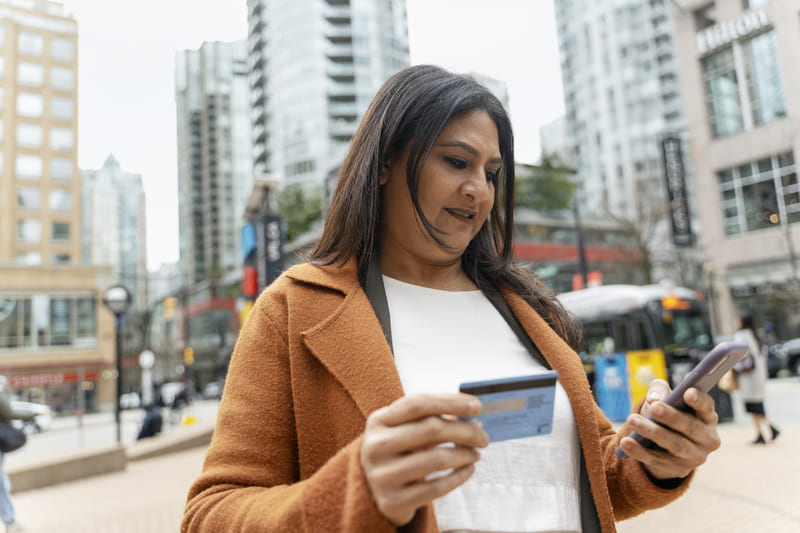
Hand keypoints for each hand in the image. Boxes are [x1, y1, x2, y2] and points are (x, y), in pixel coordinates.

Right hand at [360, 393, 489, 526]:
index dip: (450, 402)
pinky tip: (468, 470)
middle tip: (483, 437)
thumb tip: (472, 418)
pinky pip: (437, 488)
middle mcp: (376, 446)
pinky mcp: (393, 500)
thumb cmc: (396, 451)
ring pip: (438, 459)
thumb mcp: (402, 429)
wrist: (370, 490)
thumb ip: (429, 418)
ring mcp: (382, 475)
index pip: (418, 404)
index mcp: (378, 421)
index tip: (477, 406)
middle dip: (465, 431)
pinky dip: (459, 477)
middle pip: (432, 429)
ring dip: (465, 454)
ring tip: (476, 453)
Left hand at [618, 379, 720, 479]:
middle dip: (671, 417)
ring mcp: (694, 457)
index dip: (698, 400)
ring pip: (674, 445)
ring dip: (652, 432)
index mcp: (707, 417)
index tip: (687, 392)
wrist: (662, 444)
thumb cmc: (666, 412)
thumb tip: (653, 398)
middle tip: (653, 407)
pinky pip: (657, 460)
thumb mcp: (664, 397)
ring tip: (632, 420)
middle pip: (691, 427)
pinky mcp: (678, 470)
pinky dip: (639, 451)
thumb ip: (659, 390)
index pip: (706, 407)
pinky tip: (625, 442)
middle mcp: (707, 439)